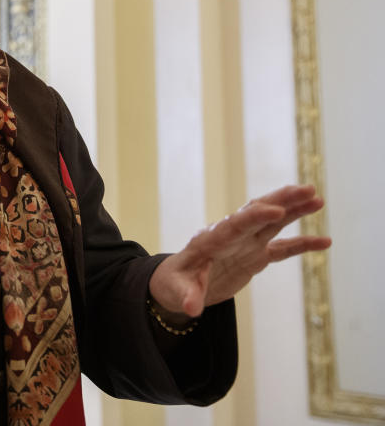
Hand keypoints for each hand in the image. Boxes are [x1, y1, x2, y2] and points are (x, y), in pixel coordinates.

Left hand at [149, 184, 330, 316]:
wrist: (178, 283)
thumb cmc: (174, 283)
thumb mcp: (177, 290)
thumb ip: (187, 296)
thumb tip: (191, 309)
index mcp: (211, 239)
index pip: (235, 224)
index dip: (254, 216)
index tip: (276, 210)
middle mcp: (231, 236)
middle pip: (257, 213)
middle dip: (281, 200)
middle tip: (307, 189)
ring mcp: (245, 244)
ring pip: (273, 223)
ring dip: (294, 210)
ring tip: (317, 198)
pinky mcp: (255, 256)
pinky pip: (282, 248)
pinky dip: (302, 244)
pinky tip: (325, 241)